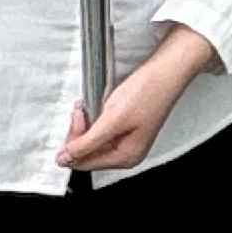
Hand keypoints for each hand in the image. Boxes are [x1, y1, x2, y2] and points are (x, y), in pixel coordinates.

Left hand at [58, 22, 216, 171]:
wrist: (167, 70)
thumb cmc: (148, 92)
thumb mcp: (112, 120)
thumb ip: (86, 143)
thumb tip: (65, 159)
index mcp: (126, 157)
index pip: (84, 163)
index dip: (72, 144)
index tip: (74, 122)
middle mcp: (127, 152)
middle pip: (87, 153)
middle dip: (78, 132)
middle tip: (80, 111)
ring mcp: (126, 140)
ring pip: (90, 141)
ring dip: (84, 123)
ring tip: (86, 106)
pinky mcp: (125, 127)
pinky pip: (99, 130)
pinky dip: (92, 118)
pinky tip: (93, 106)